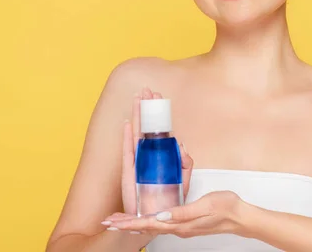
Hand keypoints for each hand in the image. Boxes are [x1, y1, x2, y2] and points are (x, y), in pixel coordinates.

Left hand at [102, 190, 245, 237]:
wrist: (240, 218)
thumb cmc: (226, 209)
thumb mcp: (204, 205)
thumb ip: (182, 212)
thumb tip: (162, 215)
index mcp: (179, 223)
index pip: (148, 224)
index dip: (129, 222)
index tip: (113, 221)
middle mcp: (178, 228)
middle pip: (146, 226)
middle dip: (126, 224)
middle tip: (108, 222)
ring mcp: (181, 227)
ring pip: (152, 225)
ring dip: (134, 223)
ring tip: (119, 221)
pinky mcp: (185, 224)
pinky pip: (161, 224)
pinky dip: (147, 221)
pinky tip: (145, 220)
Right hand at [119, 87, 193, 213]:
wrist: (150, 221)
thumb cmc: (166, 203)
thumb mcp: (182, 182)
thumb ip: (184, 164)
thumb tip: (181, 146)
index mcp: (161, 156)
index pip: (161, 130)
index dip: (160, 114)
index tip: (159, 98)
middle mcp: (148, 156)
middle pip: (147, 127)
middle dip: (148, 108)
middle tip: (148, 90)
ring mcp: (138, 162)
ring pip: (137, 134)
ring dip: (138, 116)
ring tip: (138, 98)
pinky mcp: (129, 172)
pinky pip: (128, 151)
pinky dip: (127, 137)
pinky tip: (128, 122)